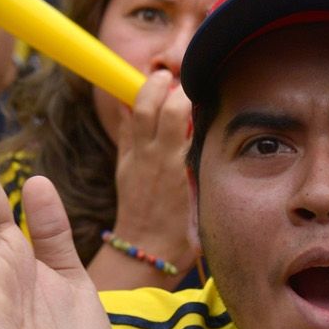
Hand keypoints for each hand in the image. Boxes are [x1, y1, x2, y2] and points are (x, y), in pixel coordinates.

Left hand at [107, 69, 197, 276]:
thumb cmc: (182, 232)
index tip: (195, 86)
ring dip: (144, 91)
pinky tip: (136, 101)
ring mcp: (135, 160)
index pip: (180, 114)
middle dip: (161, 84)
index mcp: (177, 165)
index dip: (186, 94)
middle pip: (154, 107)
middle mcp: (155, 157)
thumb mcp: (204, 197)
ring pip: (135, 113)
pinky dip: (130, 112)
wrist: (147, 253)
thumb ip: (201, 163)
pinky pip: (125, 130)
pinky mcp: (123, 165)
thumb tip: (204, 129)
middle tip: (170, 75)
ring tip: (156, 80)